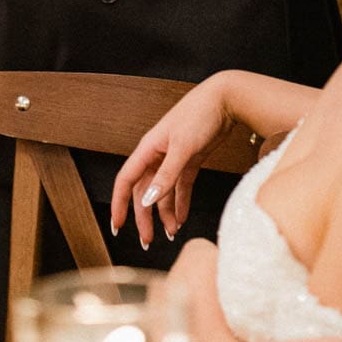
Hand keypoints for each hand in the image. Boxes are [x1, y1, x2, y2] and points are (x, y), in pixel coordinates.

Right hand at [110, 77, 230, 246]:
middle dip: (144, 217)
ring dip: (164, 213)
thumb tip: (146, 200)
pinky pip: (180, 187)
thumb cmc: (199, 115)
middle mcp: (157, 155)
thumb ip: (166, 175)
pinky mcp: (190, 160)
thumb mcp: (182, 147)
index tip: (116, 227)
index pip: (126, 180)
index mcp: (148, 149)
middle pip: (144, 191)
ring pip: (162, 192)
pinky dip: (180, 203)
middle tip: (147, 241)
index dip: (119, 204)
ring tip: (171, 233)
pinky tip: (182, 218)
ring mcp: (173, 158)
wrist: (225, 99)